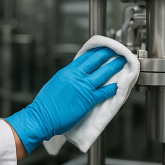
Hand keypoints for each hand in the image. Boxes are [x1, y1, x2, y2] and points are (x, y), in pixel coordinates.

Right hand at [6, 47, 126, 152]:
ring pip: (103, 74)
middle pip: (96, 61)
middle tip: (117, 50)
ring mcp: (83, 87)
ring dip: (114, 67)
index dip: (96, 51)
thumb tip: (75, 75)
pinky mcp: (88, 100)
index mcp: (68, 71)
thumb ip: (68, 77)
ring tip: (122, 63)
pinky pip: (103, 92)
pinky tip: (118, 86)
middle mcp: (76, 76)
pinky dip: (112, 89)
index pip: (85, 57)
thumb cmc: (45, 104)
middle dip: (107, 54)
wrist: (42, 117)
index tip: (103, 48)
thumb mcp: (56, 82)